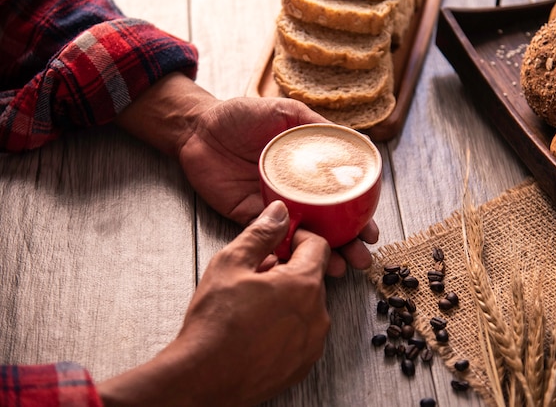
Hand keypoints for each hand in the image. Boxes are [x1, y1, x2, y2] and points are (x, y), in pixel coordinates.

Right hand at [97, 201, 330, 405]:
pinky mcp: (302, 364)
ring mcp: (312, 343)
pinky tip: (257, 327)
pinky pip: (302, 333)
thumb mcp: (231, 263)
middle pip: (311, 277)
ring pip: (307, 306)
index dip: (297, 238)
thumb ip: (261, 233)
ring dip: (287, 298)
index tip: (281, 242)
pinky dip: (286, 325)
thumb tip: (279, 212)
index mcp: (304, 285)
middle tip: (256, 275)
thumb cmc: (214, 324)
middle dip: (288, 270)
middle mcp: (317, 315)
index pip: (318, 246)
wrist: (202, 379)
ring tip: (253, 304)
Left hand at [115, 72, 378, 274]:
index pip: (339, 197)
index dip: (359, 214)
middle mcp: (294, 191)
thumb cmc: (240, 115)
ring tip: (341, 268)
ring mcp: (273, 206)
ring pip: (302, 236)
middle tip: (362, 258)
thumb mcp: (284, 111)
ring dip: (322, 254)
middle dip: (347, 243)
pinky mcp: (248, 216)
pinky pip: (270, 237)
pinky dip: (285, 252)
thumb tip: (351, 139)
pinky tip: (299, 263)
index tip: (372, 230)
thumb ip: (314, 126)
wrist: (197, 128)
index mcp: (307, 170)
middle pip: (327, 223)